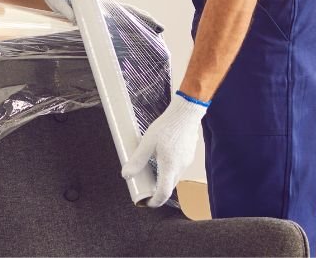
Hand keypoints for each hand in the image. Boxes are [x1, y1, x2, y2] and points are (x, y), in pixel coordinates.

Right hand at [35, 0, 91, 20]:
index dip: (63, 9)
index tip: (73, 17)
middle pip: (54, 5)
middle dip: (66, 12)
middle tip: (79, 19)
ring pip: (56, 6)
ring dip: (66, 11)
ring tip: (79, 16)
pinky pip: (58, 4)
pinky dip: (66, 7)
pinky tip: (75, 11)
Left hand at [121, 92, 207, 206]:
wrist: (186, 112)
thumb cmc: (167, 126)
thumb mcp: (147, 143)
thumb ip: (137, 160)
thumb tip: (126, 175)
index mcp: (170, 167)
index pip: (164, 193)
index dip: (154, 201)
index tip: (147, 202)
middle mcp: (181, 167)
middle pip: (169, 186)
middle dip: (157, 189)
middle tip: (145, 185)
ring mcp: (187, 161)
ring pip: (174, 176)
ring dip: (164, 177)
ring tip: (151, 167)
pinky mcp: (189, 154)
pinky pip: (179, 166)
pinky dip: (170, 168)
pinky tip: (162, 155)